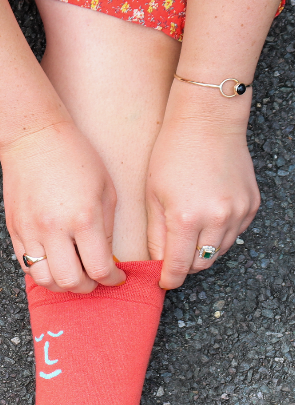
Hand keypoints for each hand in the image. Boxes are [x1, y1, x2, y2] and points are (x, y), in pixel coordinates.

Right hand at [0, 120, 123, 292]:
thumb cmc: (75, 157)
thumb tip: (106, 259)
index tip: (117, 277)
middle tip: (95, 279)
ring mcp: (30, 231)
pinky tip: (54, 262)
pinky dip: (42, 272)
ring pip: (45, 280)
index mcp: (84, 218)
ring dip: (62, 284)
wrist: (34, 138)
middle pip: (70, 281)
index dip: (113, 279)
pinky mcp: (14, 230)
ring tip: (73, 273)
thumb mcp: (105, 189)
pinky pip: (26, 266)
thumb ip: (107, 229)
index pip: (100, 268)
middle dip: (88, 287)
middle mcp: (55, 230)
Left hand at [147, 83, 259, 289]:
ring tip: (187, 237)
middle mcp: (217, 219)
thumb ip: (155, 235)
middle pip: (201, 264)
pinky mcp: (252, 204)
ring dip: (202, 252)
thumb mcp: (152, 197)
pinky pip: (234, 234)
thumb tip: (157, 263)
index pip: (178, 267)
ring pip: (219, 252)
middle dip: (184, 266)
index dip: (168, 279)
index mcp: (186, 219)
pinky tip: (205, 221)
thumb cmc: (172, 154)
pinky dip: (219, 236)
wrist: (208, 122)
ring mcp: (238, 212)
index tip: (162, 282)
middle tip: (171, 258)